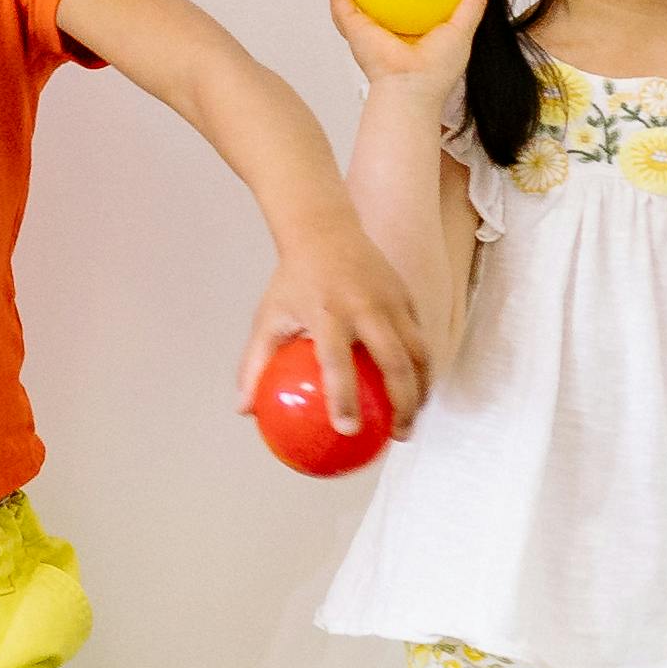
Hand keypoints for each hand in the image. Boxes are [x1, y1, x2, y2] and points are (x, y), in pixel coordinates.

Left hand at [240, 223, 434, 440]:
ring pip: (419, 352)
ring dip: (421, 388)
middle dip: (403, 403)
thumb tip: (243, 410)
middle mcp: (365, 307)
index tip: (348, 431)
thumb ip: (255, 364)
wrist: (325, 232)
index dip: (344, 398)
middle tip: (398, 436)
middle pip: (395, 362)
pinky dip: (422, 366)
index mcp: (327, 313)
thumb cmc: (292, 282)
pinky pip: (420, 337)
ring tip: (413, 417)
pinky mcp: (407, 296)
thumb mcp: (269, 318)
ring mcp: (391, 300)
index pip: (337, 363)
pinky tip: (415, 389)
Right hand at [325, 0, 489, 95]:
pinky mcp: (351, 28)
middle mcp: (385, 31)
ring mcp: (365, 30)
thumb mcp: (462, 30)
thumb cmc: (437, 69)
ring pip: (350, 0)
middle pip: (374, 1)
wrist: (411, 87)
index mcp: (409, 32)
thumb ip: (472, 3)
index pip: (405, 5)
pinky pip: (340, 1)